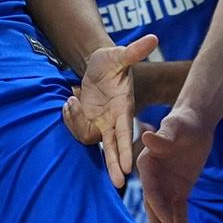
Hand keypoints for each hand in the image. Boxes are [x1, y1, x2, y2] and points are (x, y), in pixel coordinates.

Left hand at [65, 34, 158, 186]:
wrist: (96, 64)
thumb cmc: (110, 61)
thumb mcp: (119, 55)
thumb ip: (134, 50)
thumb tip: (153, 37)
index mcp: (124, 108)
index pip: (126, 132)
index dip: (126, 149)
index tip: (129, 168)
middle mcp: (113, 120)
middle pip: (114, 148)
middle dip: (115, 165)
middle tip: (118, 185)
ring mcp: (99, 123)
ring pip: (90, 139)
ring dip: (77, 124)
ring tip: (72, 100)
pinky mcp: (88, 122)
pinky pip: (78, 131)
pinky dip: (70, 120)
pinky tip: (69, 102)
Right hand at [137, 107, 215, 222]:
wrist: (196, 124)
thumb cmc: (182, 122)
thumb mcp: (174, 127)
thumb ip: (163, 137)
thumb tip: (149, 138)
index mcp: (147, 163)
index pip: (151, 189)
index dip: (158, 205)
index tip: (166, 220)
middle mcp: (154, 178)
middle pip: (155, 205)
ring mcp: (166, 186)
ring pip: (165, 212)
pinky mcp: (180, 190)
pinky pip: (180, 211)